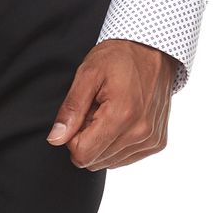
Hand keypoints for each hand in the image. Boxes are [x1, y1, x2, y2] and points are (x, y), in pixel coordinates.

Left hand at [46, 40, 177, 170]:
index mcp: (122, 116)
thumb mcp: (88, 74)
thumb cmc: (120, 58)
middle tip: (97, 111)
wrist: (154, 50)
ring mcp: (151, 140)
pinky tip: (123, 120)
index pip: (83, 154)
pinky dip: (118, 143)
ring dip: (103, 141)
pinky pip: (124, 158)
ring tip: (111, 113)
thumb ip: (71, 109)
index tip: (81, 116)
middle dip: (89, 139)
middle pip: (94, 161)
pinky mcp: (157, 143)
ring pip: (108, 162)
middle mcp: (140, 132)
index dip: (73, 138)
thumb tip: (56, 139)